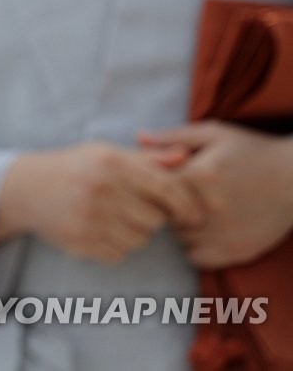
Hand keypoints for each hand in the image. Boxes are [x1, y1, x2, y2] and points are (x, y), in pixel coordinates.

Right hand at [0, 142, 205, 263]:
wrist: (25, 187)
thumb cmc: (74, 167)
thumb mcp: (106, 153)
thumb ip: (147, 158)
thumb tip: (185, 156)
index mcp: (111, 163)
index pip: (166, 187)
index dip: (187, 203)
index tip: (195, 214)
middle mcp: (101, 189)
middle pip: (156, 219)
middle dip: (154, 217)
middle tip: (136, 208)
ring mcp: (89, 217)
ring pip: (140, 239)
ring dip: (136, 233)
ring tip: (116, 218)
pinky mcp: (80, 241)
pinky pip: (119, 253)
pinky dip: (116, 246)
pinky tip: (100, 229)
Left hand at [139, 122, 292, 267]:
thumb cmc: (252, 151)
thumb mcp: (213, 133)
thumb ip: (173, 137)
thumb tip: (138, 138)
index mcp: (200, 175)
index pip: (154, 186)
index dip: (154, 183)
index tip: (163, 179)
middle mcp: (209, 208)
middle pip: (163, 213)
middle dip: (165, 205)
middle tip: (179, 196)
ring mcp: (224, 233)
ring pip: (177, 236)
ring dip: (179, 226)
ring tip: (195, 211)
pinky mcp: (237, 252)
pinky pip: (195, 257)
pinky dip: (195, 247)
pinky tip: (205, 230)